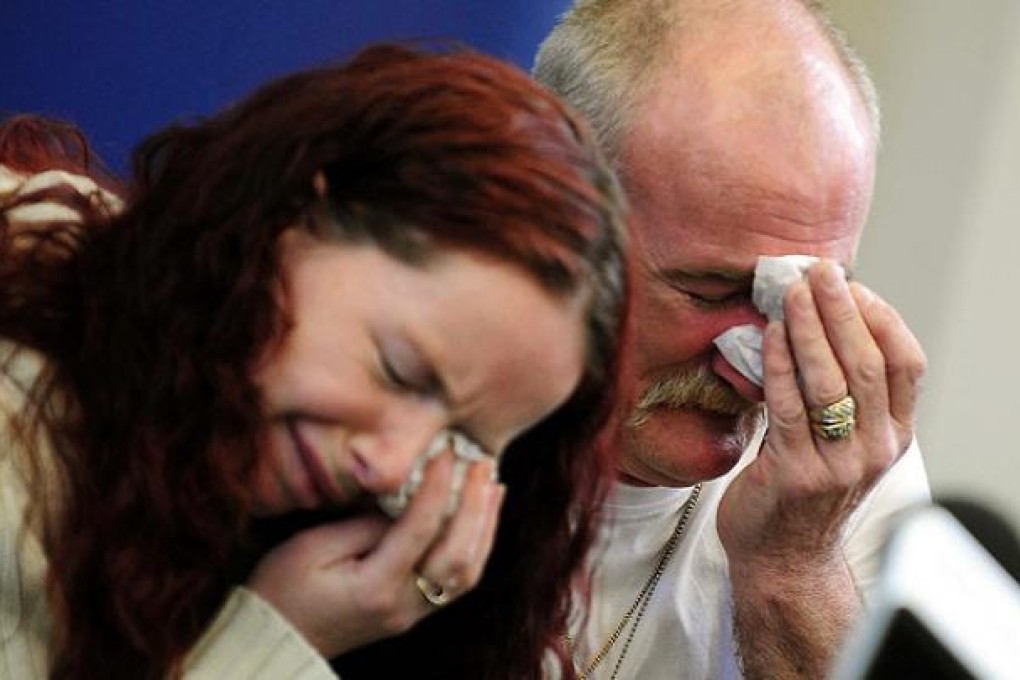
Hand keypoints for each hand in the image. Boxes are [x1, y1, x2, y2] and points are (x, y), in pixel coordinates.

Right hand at [247, 451, 504, 657]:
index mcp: (374, 587)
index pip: (420, 530)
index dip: (438, 486)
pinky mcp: (412, 614)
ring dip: (484, 526)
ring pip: (467, 573)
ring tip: (493, 485)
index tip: (446, 451)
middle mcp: (402, 605)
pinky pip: (456, 582)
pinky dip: (475, 546)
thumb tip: (405, 502)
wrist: (274, 638)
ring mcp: (411, 614)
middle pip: (458, 555)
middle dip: (474, 504)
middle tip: (481, 462)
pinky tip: (479, 519)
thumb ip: (363, 525)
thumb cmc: (281, 588)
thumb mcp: (311, 547)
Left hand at [718, 260, 925, 572]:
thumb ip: (839, 392)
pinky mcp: (795, 474)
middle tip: (820, 271)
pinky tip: (767, 335)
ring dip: (809, 330)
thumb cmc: (804, 488)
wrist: (782, 558)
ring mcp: (838, 464)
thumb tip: (817, 319)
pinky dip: (779, 365)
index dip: (880, 318)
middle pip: (869, 364)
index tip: (851, 284)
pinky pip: (788, 407)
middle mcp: (875, 449)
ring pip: (832, 382)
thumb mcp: (840, 440)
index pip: (906, 364)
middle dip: (842, 311)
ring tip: (791, 292)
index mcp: (893, 435)